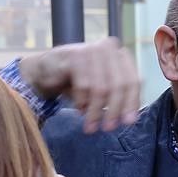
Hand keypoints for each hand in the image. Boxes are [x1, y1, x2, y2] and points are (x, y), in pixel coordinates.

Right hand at [17, 37, 140, 132]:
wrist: (44, 71)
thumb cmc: (76, 81)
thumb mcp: (101, 89)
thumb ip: (116, 98)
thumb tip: (129, 119)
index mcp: (120, 55)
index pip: (133, 81)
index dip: (132, 103)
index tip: (128, 122)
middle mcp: (109, 49)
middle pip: (119, 84)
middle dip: (114, 110)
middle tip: (108, 128)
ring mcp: (91, 50)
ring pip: (101, 88)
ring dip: (95, 111)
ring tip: (90, 126)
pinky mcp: (74, 55)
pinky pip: (83, 85)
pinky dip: (82, 102)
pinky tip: (79, 108)